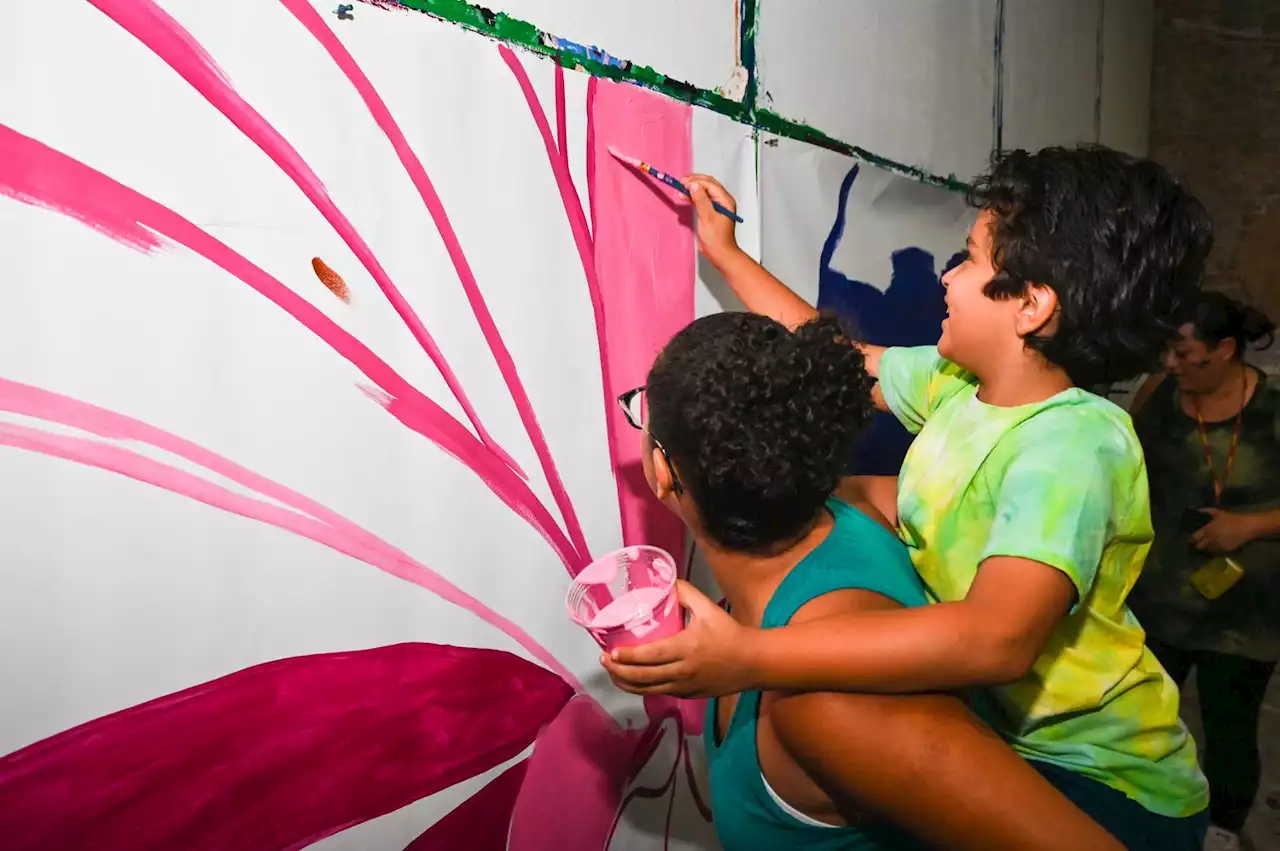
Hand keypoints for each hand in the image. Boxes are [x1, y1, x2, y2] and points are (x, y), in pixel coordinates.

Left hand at [600, 579, 755, 697]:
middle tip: (604, 661)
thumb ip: (686, 593)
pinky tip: (633, 681)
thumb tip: (666, 580)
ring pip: (648, 690)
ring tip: (612, 673)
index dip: (628, 657)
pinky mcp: (688, 695)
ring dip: (626, 683)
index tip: (610, 653)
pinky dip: (642, 688)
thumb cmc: (730, 634)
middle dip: (619, 672)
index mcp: (686, 648)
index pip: (650, 656)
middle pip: (643, 677)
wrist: (753, 663)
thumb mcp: (709, 609)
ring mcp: (684, 687)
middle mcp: (682, 671)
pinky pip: (659, 693)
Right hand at [682, 174, 740, 266]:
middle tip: (680, 184)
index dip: (695, 181)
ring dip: (692, 189)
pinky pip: (702, 199)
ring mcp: (718, 205)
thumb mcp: (707, 218)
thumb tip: (694, 185)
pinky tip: (686, 198)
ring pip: (704, 191)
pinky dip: (693, 197)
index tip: (682, 184)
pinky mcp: (712, 211)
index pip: (710, 184)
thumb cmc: (717, 240)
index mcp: (725, 200)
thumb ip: (701, 200)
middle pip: (708, 184)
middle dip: (693, 182)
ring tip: (680, 191)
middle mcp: (723, 200)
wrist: (720, 254)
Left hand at [1191, 508, 1260, 553]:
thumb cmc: (1232, 518)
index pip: (1194, 537)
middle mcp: (1211, 539)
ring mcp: (1218, 546)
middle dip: (1198, 545)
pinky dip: (1216, 549)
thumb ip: (1207, 511)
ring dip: (1207, 547)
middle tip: (1199, 543)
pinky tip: (1217, 546)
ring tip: (1208, 545)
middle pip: (1199, 546)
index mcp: (1207, 530)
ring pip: (1208, 549)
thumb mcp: (1218, 512)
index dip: (1192, 538)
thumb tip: (1198, 510)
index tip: (1192, 538)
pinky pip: (1218, 551)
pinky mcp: (1226, 550)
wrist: (1247, 527)